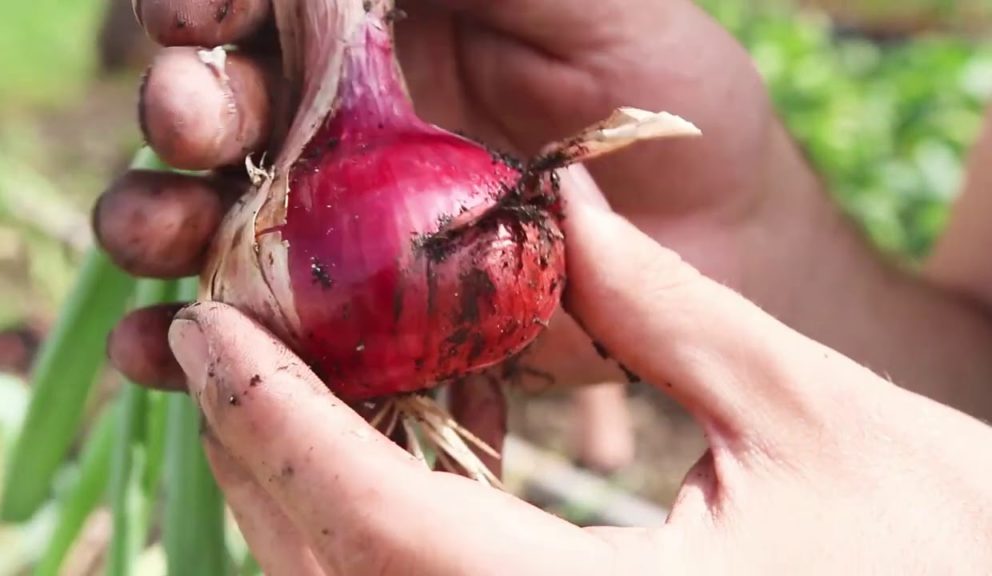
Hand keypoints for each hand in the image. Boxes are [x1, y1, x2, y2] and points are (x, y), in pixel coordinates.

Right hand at [101, 0, 781, 391]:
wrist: (714, 224)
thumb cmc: (657, 82)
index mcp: (374, 26)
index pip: (258, 2)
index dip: (207, 2)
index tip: (198, 16)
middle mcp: (340, 120)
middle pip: (219, 108)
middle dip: (185, 108)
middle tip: (196, 124)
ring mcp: (343, 222)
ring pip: (215, 218)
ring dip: (159, 221)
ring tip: (156, 238)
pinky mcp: (366, 316)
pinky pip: (265, 326)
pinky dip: (198, 341)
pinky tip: (158, 348)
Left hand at [164, 174, 991, 573]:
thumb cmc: (940, 546)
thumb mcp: (807, 413)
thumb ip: (665, 312)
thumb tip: (568, 200)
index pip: (377, 524)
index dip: (275, 420)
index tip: (204, 329)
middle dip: (261, 457)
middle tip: (225, 345)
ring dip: (299, 507)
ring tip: (278, 398)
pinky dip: (364, 550)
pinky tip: (372, 477)